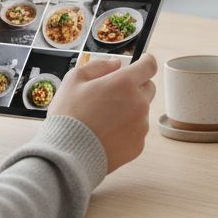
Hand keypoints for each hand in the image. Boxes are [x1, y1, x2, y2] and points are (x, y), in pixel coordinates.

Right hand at [49, 54, 157, 172]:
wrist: (68, 155)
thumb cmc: (69, 116)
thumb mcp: (73, 80)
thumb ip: (98, 66)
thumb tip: (116, 64)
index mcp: (125, 83)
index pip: (149, 65)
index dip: (145, 61)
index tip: (141, 62)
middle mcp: (139, 103)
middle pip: (148, 88)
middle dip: (135, 87)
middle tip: (113, 95)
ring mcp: (141, 126)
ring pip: (142, 111)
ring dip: (130, 110)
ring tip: (104, 119)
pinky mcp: (138, 145)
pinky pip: (137, 131)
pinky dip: (126, 130)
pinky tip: (107, 134)